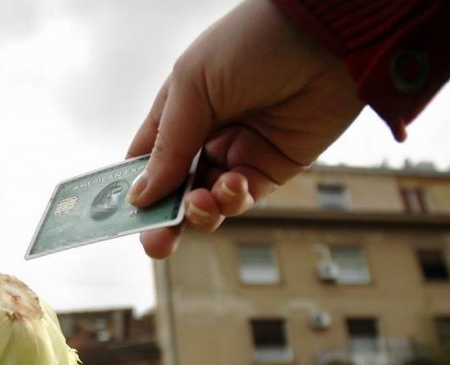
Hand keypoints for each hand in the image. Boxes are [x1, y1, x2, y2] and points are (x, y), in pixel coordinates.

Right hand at [126, 0, 364, 257]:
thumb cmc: (251, 41)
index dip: (135, 189)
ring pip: (208, 202)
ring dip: (200, 212)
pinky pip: (243, 198)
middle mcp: (205, 135)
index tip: (124, 218)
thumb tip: (140, 196)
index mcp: (178, 112)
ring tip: (199, 204)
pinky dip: (233, 200)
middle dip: (164, 220)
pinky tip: (233, 184)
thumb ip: (168, 146)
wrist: (326, 35)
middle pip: (175, 191)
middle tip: (156, 244)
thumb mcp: (193, 87)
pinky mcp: (272, 168)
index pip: (147, 161)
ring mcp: (238, 153)